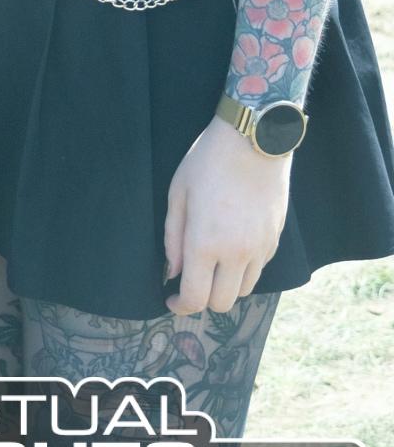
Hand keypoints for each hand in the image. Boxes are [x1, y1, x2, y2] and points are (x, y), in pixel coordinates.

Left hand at [163, 116, 290, 314]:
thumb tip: (172, 272)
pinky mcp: (274, 240)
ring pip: (243, 290)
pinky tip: (232, 247)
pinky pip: (258, 270)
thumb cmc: (208, 161)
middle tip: (190, 282)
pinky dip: (243, 270)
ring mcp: (259, 249)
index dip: (180, 306)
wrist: (254, 140)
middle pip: (222, 303)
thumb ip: (173, 238)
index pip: (195, 298)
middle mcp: (235, 253)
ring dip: (225, 286)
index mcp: (205, 243)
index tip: (171, 301)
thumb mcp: (178, 193)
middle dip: (203, 299)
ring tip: (212, 264)